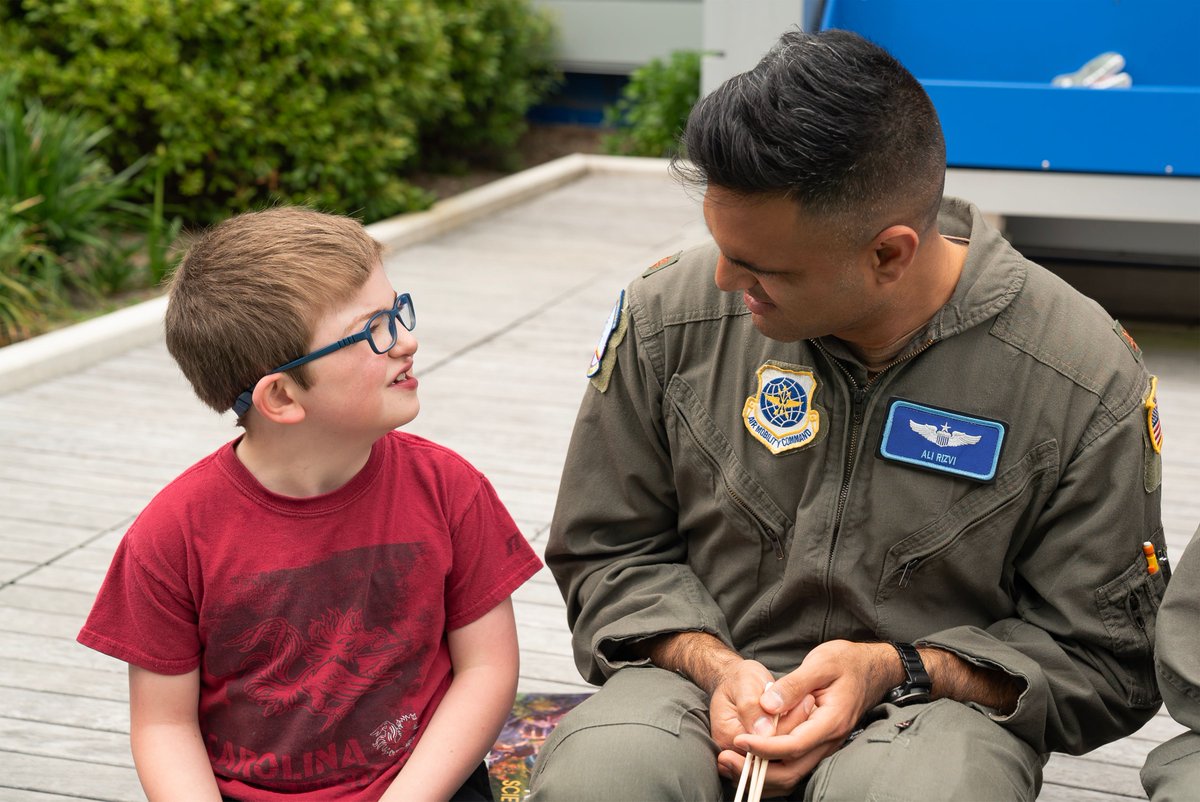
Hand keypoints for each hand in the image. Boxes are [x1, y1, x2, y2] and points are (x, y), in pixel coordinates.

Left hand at [718, 640, 899, 797]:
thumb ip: (794, 685)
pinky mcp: (816, 743)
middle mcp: (829, 740)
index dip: (764, 747)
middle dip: (756, 770)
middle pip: (791, 771)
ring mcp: (823, 745)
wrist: (871, 667)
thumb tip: (767, 705)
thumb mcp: (821, 663)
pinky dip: (768, 767)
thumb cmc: (846, 661)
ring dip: (759, 774)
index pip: (794, 746)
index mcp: (831, 721)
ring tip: (729, 760)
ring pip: (791, 774)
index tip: (738, 739)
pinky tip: (747, 757)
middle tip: (725, 758)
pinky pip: (792, 765)